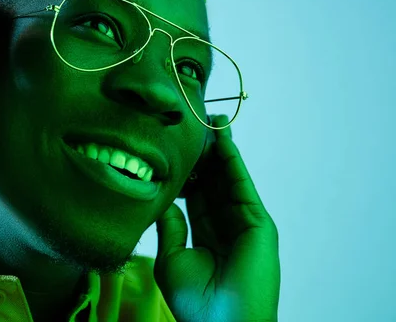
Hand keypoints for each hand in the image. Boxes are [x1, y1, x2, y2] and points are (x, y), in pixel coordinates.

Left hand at [154, 114, 279, 321]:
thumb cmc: (194, 301)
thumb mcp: (171, 260)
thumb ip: (169, 228)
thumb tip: (163, 200)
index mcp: (205, 235)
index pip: (196, 195)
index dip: (187, 172)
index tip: (173, 149)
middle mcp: (226, 225)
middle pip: (214, 181)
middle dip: (205, 155)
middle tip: (193, 125)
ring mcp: (244, 222)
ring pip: (230, 178)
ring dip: (221, 150)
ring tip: (210, 120)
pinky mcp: (258, 222)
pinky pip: (242, 184)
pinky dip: (233, 161)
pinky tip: (222, 139)